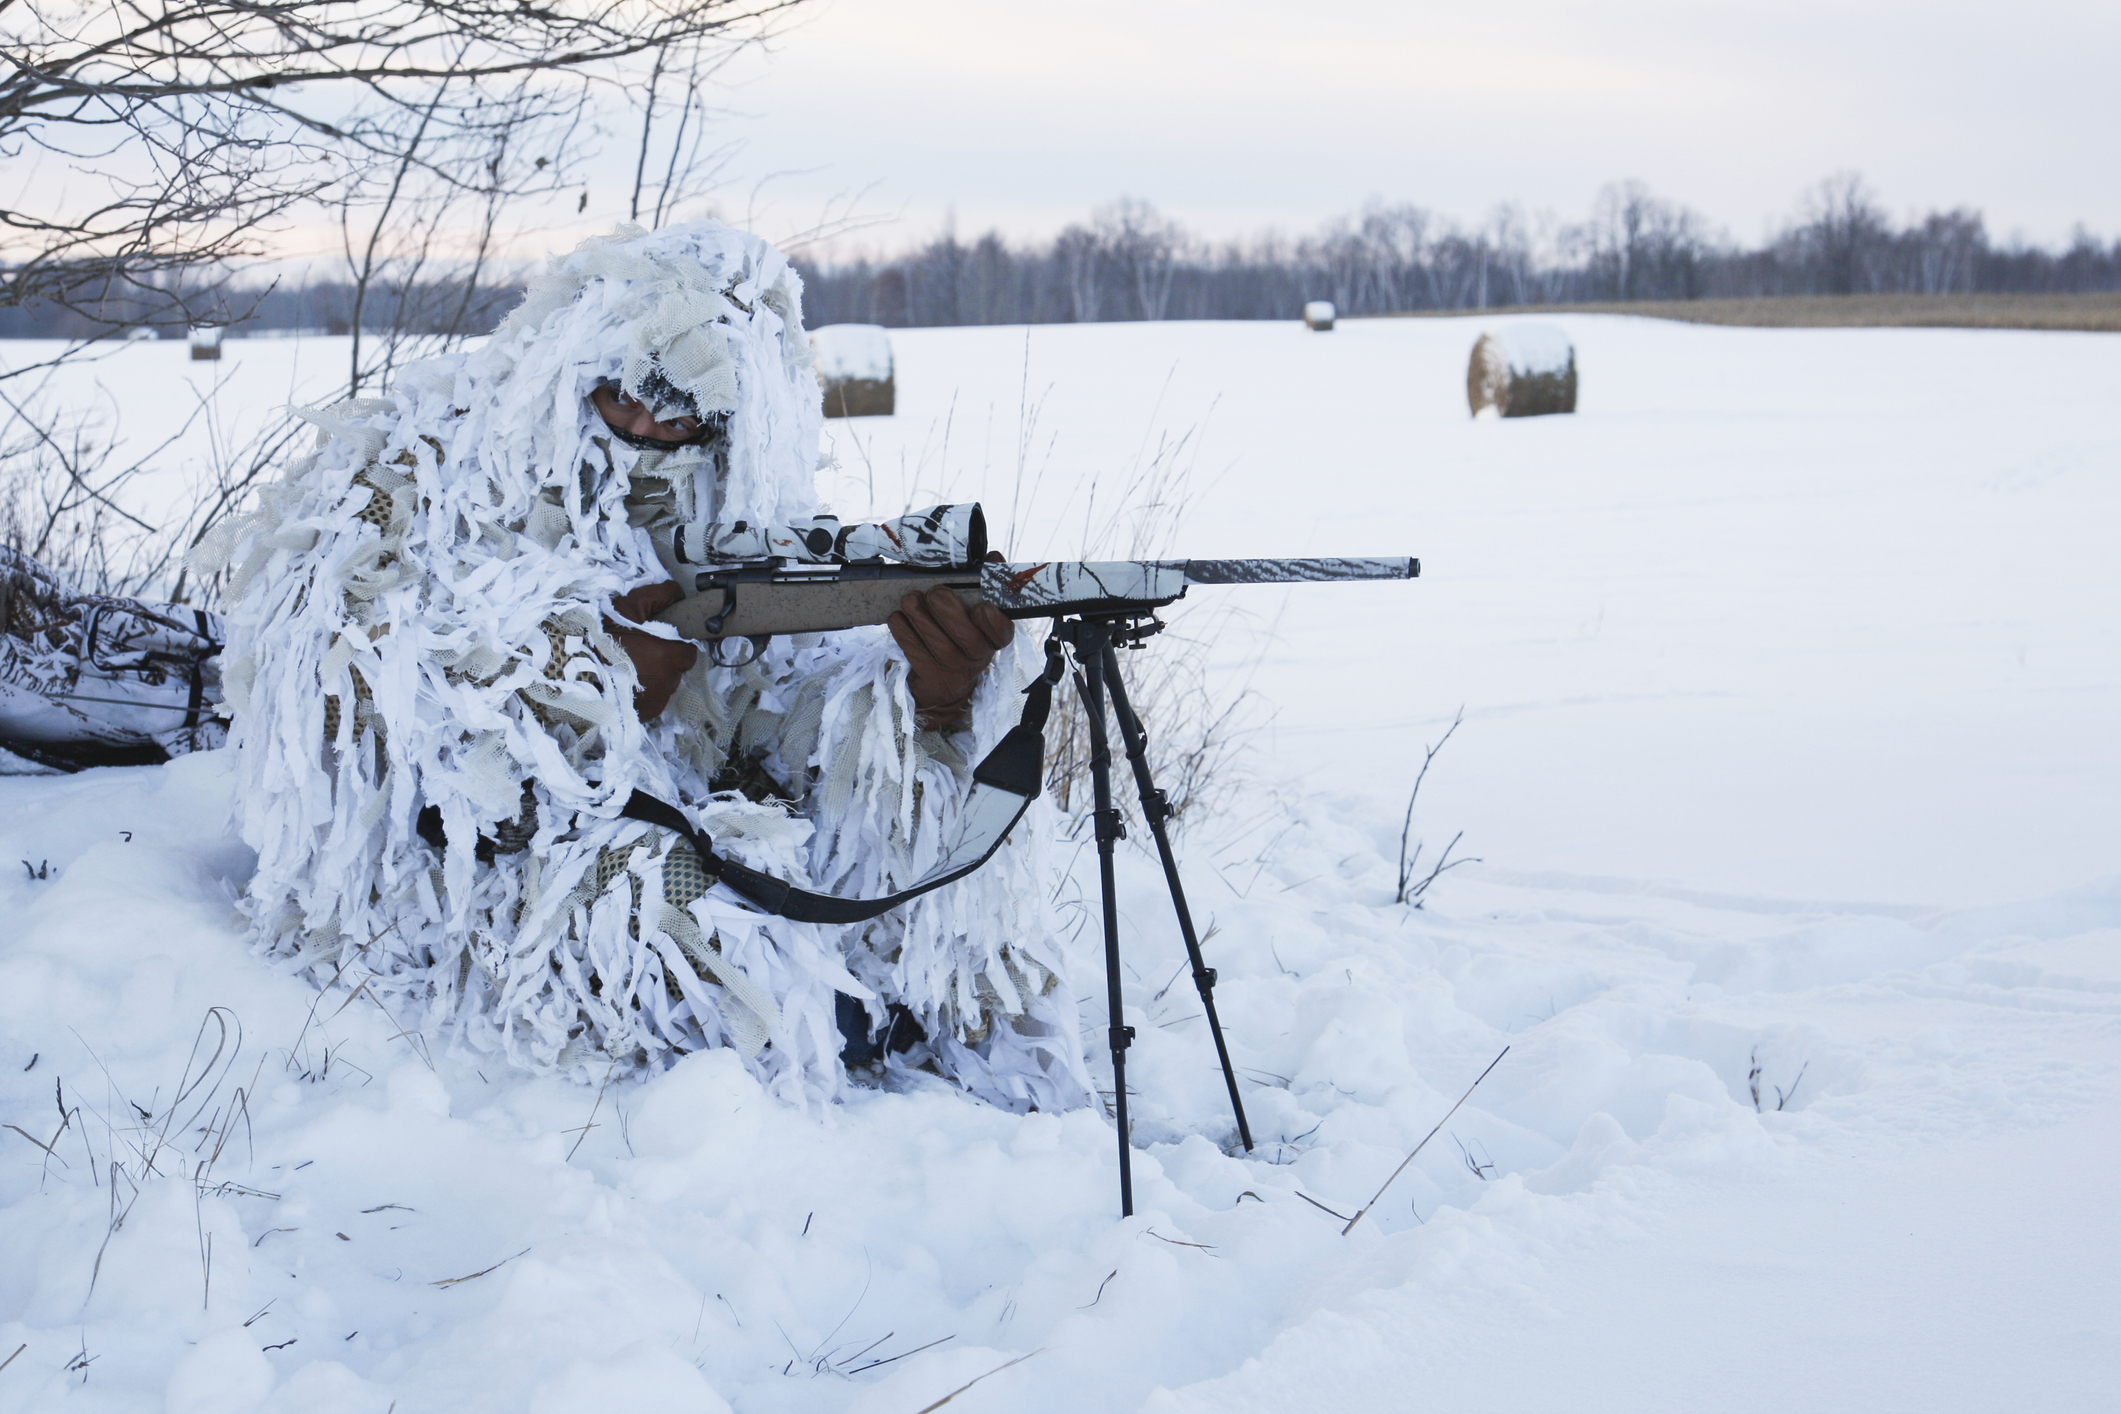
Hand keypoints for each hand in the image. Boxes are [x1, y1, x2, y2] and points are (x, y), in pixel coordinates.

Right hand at [606, 580, 697, 721]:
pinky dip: (642, 693)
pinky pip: (650, 700)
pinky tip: (624, 682)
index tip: (657, 638)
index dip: (674, 642)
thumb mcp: (628, 607)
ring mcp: (656, 701)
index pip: (688, 650)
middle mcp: (668, 682)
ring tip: (628, 667)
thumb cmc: (601, 638)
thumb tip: (678, 593)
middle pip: (676, 668)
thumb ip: (659, 596)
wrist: (571, 671)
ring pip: (663, 685)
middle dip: (664, 659)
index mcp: (670, 656)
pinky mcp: (643, 714)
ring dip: (653, 676)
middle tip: (639, 651)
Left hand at [889, 584, 1013, 731]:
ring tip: (910, 599)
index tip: (980, 606)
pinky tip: (898, 616)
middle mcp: (978, 656)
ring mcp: (953, 670)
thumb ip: (987, 583)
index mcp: (995, 638)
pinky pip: (914, 651)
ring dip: (920, 617)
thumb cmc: (963, 634)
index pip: (1002, 631)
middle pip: (967, 637)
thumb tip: (992, 557)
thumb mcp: (978, 613)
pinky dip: (903, 631)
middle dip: (948, 611)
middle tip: (935, 592)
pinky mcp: (930, 676)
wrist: (947, 681)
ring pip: (937, 643)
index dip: (991, 620)